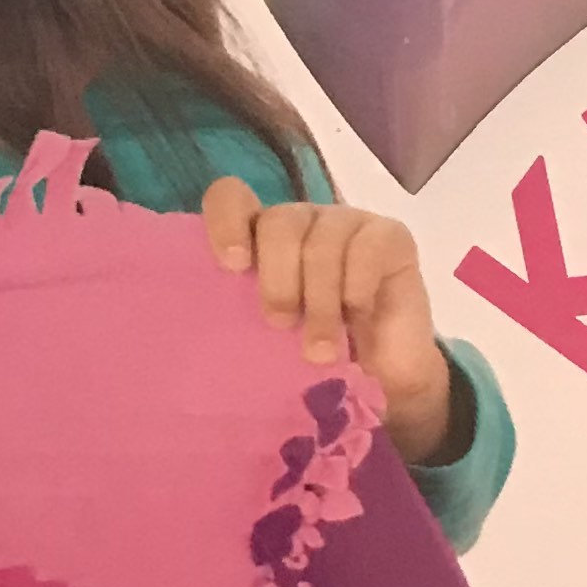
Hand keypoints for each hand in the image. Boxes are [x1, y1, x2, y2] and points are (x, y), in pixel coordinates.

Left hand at [203, 178, 457, 464]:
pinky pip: (365, 249)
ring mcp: (346, 224)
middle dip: (277, 278)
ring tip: (320, 351)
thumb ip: (238, 319)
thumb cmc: (315, 364)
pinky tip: (358, 317)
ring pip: (322, 241)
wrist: (383, 387)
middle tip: (280, 324)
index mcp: (260, 240)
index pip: (232, 199)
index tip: (233, 265)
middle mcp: (301, 223)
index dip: (226, 221)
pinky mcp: (390, 237)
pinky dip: (356, 288)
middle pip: (279, 222)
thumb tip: (196, 333)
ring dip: (320, 302)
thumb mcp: (266, 342)